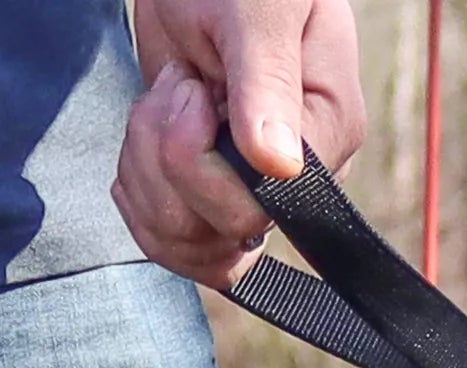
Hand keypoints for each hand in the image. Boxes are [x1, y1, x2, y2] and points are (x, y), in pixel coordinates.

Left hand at [117, 0, 367, 290]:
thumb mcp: (257, 8)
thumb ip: (267, 81)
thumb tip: (279, 164)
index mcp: (327, 133)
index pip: (264, 207)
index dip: (206, 165)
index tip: (193, 89)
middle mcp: (296, 177)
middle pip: (225, 234)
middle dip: (170, 164)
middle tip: (175, 87)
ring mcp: (253, 191)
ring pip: (192, 244)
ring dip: (148, 173)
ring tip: (161, 101)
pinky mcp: (212, 195)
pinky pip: (171, 240)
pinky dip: (139, 190)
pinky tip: (146, 134)